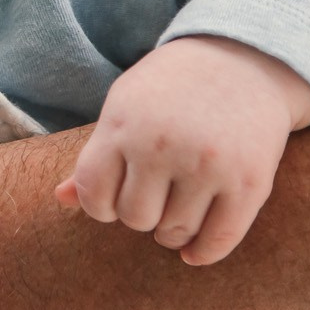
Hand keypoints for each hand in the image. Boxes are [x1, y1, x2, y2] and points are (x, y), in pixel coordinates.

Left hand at [54, 35, 309, 264]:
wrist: (244, 57)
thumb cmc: (173, 86)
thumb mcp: (125, 105)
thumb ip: (96, 154)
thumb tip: (60, 199)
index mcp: (124, 124)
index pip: (93, 193)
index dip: (99, 205)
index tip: (115, 197)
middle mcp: (162, 146)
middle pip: (135, 218)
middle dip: (140, 214)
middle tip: (155, 197)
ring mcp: (208, 165)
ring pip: (174, 232)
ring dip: (172, 231)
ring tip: (177, 209)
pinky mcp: (249, 182)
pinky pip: (218, 240)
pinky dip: (202, 252)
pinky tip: (195, 249)